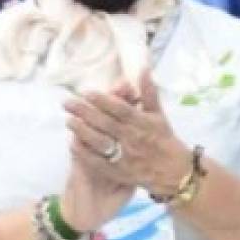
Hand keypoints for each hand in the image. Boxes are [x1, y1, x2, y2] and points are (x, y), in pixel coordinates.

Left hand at [63, 72, 190, 215]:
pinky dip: (85, 153)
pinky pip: (98, 162)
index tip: (86, 92)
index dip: (103, 100)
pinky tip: (73, 143)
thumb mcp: (158, 113)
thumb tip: (143, 68)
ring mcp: (125, 156)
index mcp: (142, 122)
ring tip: (69, 120)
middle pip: (106, 123)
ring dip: (83, 131)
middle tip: (67, 103)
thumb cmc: (163, 138)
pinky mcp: (119, 171)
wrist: (173, 170)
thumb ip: (148, 91)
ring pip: (100, 141)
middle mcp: (133, 138)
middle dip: (85, 112)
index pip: (120, 109)